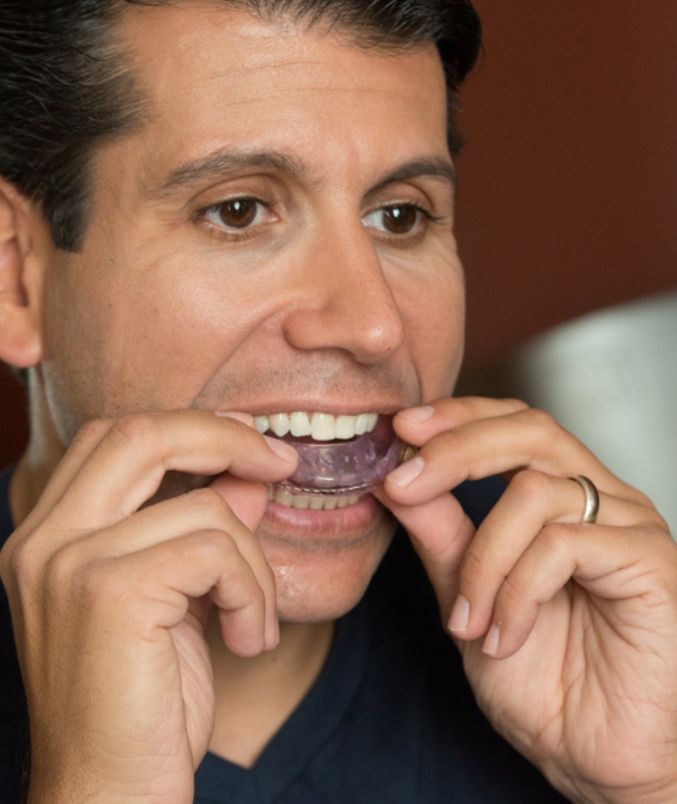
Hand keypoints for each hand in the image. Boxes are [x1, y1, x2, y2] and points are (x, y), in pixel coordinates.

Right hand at [0, 410, 296, 803]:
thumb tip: (248, 472)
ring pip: (204, 507)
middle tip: (279, 463)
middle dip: (223, 436)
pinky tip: (249, 639)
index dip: (188, 428)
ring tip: (254, 620)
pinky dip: (253, 591)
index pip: (114, 437)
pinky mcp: (111, 593)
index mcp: (48, 536)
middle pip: (140, 433)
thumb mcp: (177, 600)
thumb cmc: (141, 707)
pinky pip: (217, 551)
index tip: (250, 445)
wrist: (108, 801)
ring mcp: (68, 563)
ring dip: (254, 562)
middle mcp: (42, 541)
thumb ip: (200, 528)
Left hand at [379, 397, 676, 803]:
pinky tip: (505, 636)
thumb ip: (441, 535)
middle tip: (403, 483)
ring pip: (535, 493)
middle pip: (531, 431)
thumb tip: (395, 479)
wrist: (591, 759)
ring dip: (482, 560)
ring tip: (466, 622)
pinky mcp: (652, 563)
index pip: (514, 423)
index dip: (459, 416)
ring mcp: (632, 526)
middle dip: (456, 450)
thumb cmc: (541, 680)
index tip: (401, 426)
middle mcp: (602, 500)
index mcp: (564, 497)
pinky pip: (564, 545)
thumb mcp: (468, 595)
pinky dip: (516, 591)